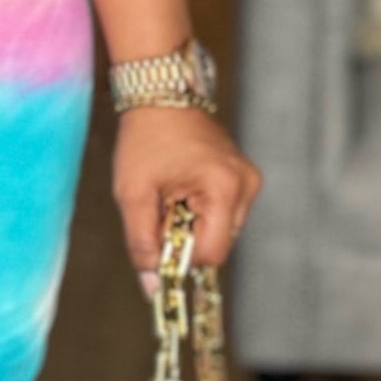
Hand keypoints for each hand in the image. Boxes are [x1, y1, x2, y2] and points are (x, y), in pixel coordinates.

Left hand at [112, 106, 259, 290]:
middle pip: (217, 245)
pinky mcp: (242, 178)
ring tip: (169, 196)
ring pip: (219, 232)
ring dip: (191, 227)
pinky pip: (221, 214)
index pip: (212, 253)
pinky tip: (180, 190)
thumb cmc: (145, 138)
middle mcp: (245, 186)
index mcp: (224, 187)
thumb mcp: (133, 194)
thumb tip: (151, 286)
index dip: (181, 257)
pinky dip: (198, 213)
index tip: (156, 240)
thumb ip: (141, 243)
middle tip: (159, 209)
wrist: (160, 94)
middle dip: (184, 240)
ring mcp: (247, 181)